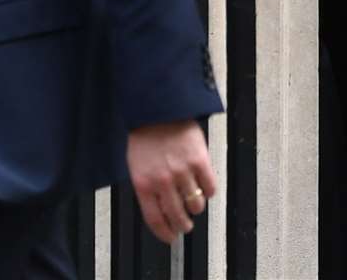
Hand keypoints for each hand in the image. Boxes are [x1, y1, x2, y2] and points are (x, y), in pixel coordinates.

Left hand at [126, 120, 216, 243]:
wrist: (160, 109)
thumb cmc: (146, 135)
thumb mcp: (136, 165)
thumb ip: (146, 188)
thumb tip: (157, 209)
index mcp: (144, 184)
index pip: (155, 220)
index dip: (164, 233)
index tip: (170, 238)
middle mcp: (163, 181)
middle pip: (177, 216)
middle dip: (183, 225)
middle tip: (185, 226)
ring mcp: (182, 172)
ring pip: (196, 204)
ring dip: (196, 208)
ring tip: (195, 205)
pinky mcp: (200, 161)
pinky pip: (210, 187)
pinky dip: (209, 191)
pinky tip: (205, 188)